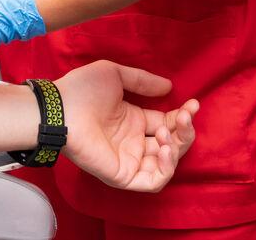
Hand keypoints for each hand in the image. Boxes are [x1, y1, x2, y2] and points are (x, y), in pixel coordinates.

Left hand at [54, 60, 198, 192]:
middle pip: (172, 143)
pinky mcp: (123, 174)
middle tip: (185, 116)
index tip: (193, 103)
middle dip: (184, 131)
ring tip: (167, 133)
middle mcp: (134, 141)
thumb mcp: (115, 75)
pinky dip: (166, 169)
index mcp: (133, 120)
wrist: (61, 108)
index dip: (182, 116)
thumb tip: (169, 87)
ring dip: (177, 148)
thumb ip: (142, 81)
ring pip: (166, 163)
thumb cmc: (82, 89)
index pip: (167, 123)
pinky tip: (165, 149)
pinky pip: (153, 180)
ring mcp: (129, 159)